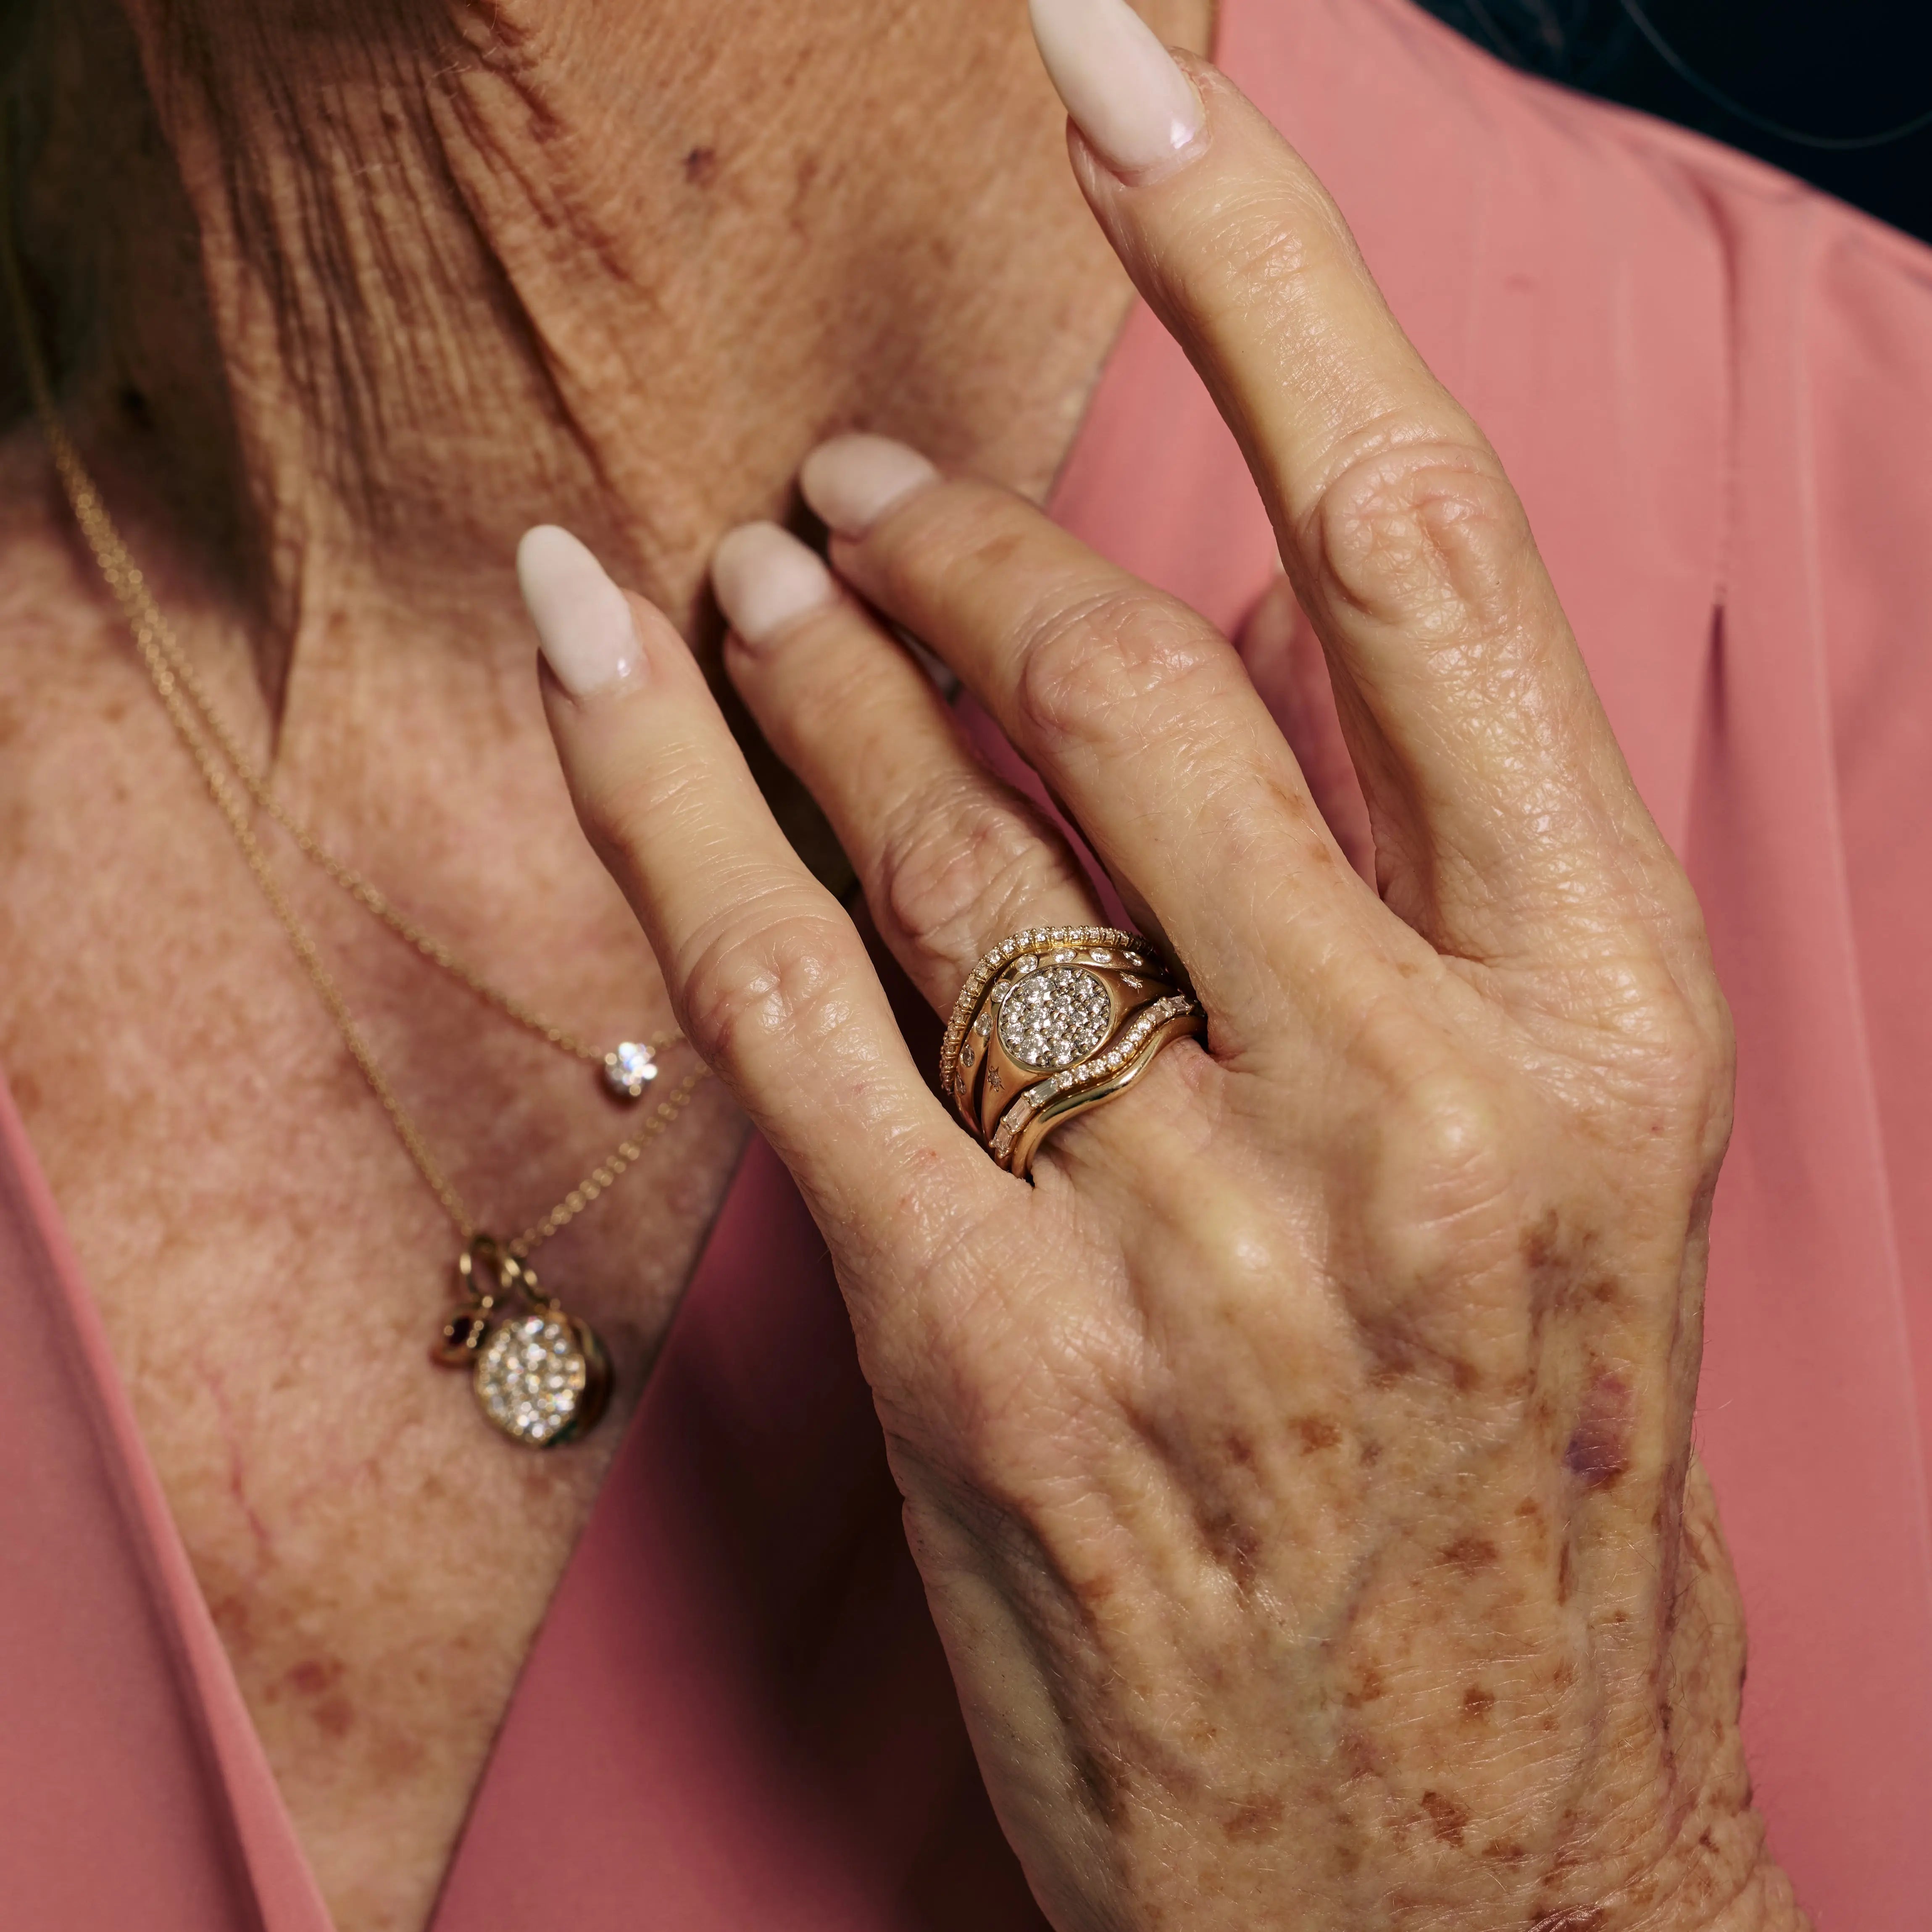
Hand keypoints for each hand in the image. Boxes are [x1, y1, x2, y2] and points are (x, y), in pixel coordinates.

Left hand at [524, 16, 1802, 1931]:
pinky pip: (799, 1010)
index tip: (1135, 88)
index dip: (1267, 268)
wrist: (1480, 1864)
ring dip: (815, 657)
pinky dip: (674, 810)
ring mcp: (1199, 1242)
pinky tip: (596, 665)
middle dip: (961, 525)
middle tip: (852, 479)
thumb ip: (1417, 918)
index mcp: (1599, 1026)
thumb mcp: (1562, 1179)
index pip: (1420, 543)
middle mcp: (1412, 1100)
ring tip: (740, 574)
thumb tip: (1225, 660)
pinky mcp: (999, 1366)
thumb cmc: (1516, 1497)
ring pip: (946, 832)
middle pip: (1132, 677)